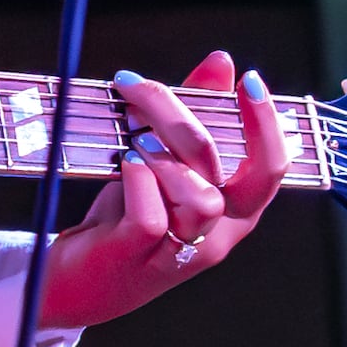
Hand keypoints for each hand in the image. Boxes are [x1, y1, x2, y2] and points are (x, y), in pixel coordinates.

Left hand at [39, 47, 290, 330]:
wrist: (74, 284)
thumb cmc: (125, 218)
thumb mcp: (162, 164)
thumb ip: (195, 116)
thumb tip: (222, 62)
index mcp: (233, 212)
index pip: (272, 169)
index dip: (266, 124)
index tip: (249, 80)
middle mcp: (216, 236)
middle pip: (231, 174)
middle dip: (189, 119)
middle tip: (140, 88)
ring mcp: (178, 253)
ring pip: (200, 200)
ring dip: (165, 156)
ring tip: (131, 137)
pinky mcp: (137, 257)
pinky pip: (151, 217)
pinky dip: (137, 180)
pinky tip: (121, 164)